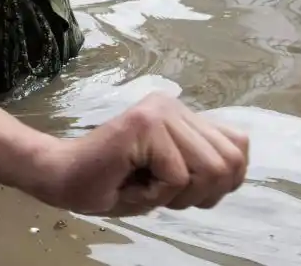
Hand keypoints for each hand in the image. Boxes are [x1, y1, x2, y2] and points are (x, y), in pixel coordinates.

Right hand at [28, 92, 248, 216]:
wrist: (61, 178)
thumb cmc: (111, 184)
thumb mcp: (171, 177)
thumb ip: (203, 164)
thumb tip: (235, 167)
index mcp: (183, 114)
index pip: (239, 146)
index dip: (224, 181)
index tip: (184, 190)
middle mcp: (174, 105)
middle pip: (229, 162)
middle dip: (202, 194)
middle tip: (162, 192)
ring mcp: (160, 111)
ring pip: (208, 170)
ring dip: (178, 195)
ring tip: (146, 186)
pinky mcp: (146, 124)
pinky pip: (178, 176)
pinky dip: (157, 195)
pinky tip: (130, 182)